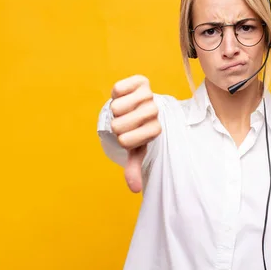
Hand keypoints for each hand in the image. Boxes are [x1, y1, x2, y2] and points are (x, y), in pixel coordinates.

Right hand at [110, 75, 161, 192]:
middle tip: (124, 122)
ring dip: (115, 109)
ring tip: (124, 109)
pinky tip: (123, 96)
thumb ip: (134, 166)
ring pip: (116, 107)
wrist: (140, 104)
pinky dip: (115, 93)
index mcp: (155, 130)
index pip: (126, 142)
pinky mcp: (141, 81)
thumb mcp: (135, 148)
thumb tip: (134, 189)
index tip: (129, 136)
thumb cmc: (136, 128)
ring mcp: (149, 95)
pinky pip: (117, 89)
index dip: (121, 140)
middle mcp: (155, 111)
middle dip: (116, 125)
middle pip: (118, 125)